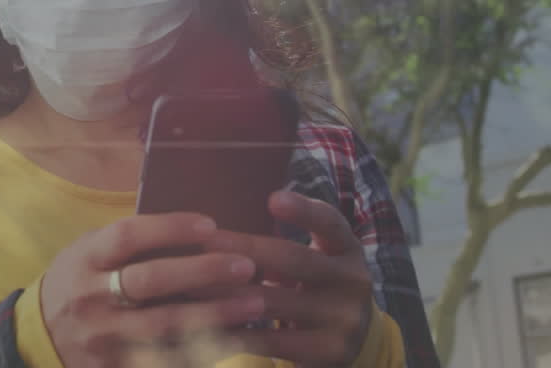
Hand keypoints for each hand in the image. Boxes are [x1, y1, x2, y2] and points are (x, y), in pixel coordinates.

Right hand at [39, 212, 266, 367]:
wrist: (40, 338)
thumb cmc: (79, 283)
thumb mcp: (89, 252)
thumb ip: (128, 243)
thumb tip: (194, 228)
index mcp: (86, 258)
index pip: (128, 236)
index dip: (170, 228)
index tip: (211, 224)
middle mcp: (92, 296)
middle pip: (151, 280)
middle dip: (203, 271)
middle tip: (247, 265)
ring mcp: (103, 337)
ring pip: (165, 326)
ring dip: (215, 314)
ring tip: (255, 303)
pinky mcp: (114, 367)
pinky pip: (165, 360)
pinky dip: (202, 351)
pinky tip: (235, 341)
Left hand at [206, 191, 373, 365]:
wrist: (357, 340)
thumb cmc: (317, 286)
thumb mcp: (315, 258)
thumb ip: (280, 245)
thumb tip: (211, 228)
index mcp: (347, 248)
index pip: (330, 222)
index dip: (303, 211)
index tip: (273, 199)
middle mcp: (352, 281)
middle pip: (295, 260)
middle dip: (246, 250)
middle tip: (205, 243)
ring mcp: (343, 319)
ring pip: (276, 302)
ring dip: (230, 293)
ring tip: (193, 284)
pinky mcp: (328, 352)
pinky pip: (273, 340)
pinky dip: (237, 332)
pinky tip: (207, 323)